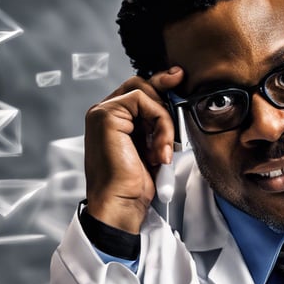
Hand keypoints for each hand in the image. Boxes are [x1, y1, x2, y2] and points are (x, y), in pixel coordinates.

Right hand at [83, 68, 184, 233]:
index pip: (139, 91)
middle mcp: (106, 113)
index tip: (180, 78)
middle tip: (173, 130)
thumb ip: (157, 127)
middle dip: (165, 100)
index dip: (161, 83)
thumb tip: (175, 108)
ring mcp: (103, 113)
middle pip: (140, 84)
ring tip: (164, 151)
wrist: (122, 204)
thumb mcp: (153, 150)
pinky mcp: (106, 116)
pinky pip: (142, 100)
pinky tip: (159, 149)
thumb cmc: (136, 186)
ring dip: (164, 121)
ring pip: (145, 92)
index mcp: (115, 121)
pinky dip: (160, 123)